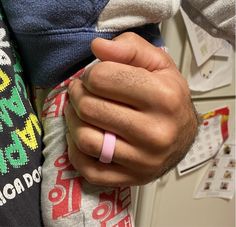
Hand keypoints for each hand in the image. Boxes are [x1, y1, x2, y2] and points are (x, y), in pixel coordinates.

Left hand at [64, 32, 198, 186]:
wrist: (184, 135)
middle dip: (78, 94)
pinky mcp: (130, 179)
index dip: (91, 74)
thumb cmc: (170, 98)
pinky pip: (88, 168)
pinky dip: (76, 150)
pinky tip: (83, 134)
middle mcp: (155, 133)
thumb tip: (97, 46)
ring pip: (85, 139)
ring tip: (79, 111)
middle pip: (89, 108)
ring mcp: (142, 161)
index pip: (103, 78)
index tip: (95, 77)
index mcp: (163, 98)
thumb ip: (130, 48)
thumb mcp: (159, 64)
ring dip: (73, 120)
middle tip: (82, 91)